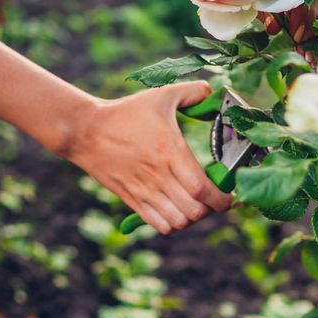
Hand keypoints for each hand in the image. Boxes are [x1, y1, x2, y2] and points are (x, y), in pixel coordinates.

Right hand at [62, 81, 234, 233]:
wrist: (86, 131)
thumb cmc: (126, 112)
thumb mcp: (160, 95)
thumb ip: (192, 91)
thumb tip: (213, 93)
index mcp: (170, 151)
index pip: (203, 188)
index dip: (222, 198)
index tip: (231, 195)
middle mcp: (159, 175)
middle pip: (195, 210)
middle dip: (212, 208)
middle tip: (215, 198)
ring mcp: (144, 190)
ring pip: (179, 222)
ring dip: (193, 218)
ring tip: (195, 204)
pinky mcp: (132, 199)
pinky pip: (159, 225)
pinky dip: (173, 224)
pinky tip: (176, 210)